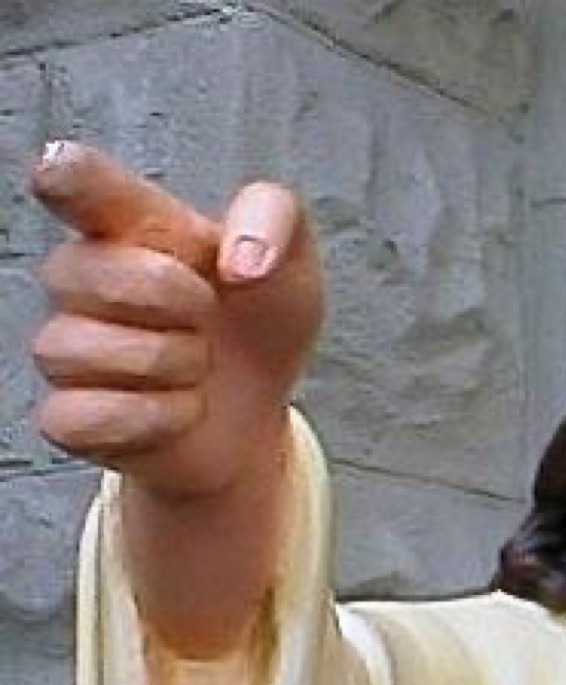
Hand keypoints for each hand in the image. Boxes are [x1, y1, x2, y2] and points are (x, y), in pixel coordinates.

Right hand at [29, 141, 322, 497]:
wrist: (259, 412)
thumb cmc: (256, 325)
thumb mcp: (291, 261)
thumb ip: (275, 217)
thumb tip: (243, 259)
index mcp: (132, 224)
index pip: (75, 181)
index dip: (64, 176)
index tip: (63, 174)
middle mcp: (85, 278)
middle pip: (83, 270)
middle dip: (172, 297)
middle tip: (209, 313)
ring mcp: (69, 348)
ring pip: (78, 348)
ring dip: (170, 363)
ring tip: (197, 364)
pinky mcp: (71, 416)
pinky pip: (85, 415)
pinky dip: (154, 418)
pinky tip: (180, 407)